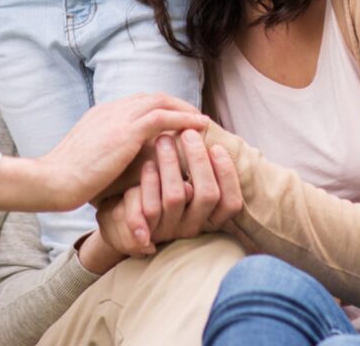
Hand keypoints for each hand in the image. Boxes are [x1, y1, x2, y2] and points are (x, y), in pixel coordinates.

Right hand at [0, 94, 206, 213]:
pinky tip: (199, 126)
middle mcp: (111, 109)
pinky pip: (163, 117)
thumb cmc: (70, 180)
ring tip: (202, 121)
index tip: (176, 120)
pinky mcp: (126, 131)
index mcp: (102, 114)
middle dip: (176, 105)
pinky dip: (184, 118)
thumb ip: (111, 154)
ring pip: (160, 102)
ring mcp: (118, 117)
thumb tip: (131, 164)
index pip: (138, 103)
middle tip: (195, 116)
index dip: (160, 109)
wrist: (54, 180)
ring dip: (184, 109)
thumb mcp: (92, 160)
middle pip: (152, 98)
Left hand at [96, 131, 241, 256]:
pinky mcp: (147, 229)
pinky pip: (151, 206)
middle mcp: (193, 225)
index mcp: (208, 216)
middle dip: (199, 160)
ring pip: (176, 197)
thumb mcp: (184, 182)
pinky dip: (150, 180)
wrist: (128, 216)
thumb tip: (208, 128)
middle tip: (188, 133)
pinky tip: (147, 163)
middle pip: (207, 195)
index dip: (227, 175)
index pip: (231, 202)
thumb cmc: (162, 189)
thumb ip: (199, 166)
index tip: (216, 147)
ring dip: (170, 163)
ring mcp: (170, 228)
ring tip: (163, 138)